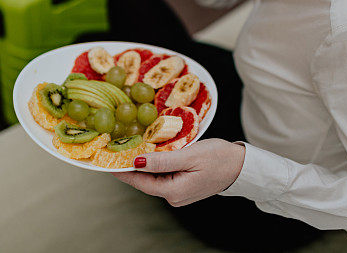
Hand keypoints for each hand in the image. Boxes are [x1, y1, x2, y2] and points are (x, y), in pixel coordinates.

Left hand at [111, 139, 244, 205]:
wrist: (242, 166)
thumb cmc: (220, 158)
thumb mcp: (189, 155)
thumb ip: (162, 161)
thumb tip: (137, 162)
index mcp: (174, 191)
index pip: (140, 181)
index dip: (121, 170)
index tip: (104, 162)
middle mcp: (174, 197)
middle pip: (145, 181)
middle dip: (130, 166)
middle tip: (114, 150)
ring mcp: (179, 193)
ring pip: (153, 178)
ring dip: (142, 165)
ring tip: (127, 149)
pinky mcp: (184, 187)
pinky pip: (163, 176)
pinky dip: (155, 165)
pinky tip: (149, 154)